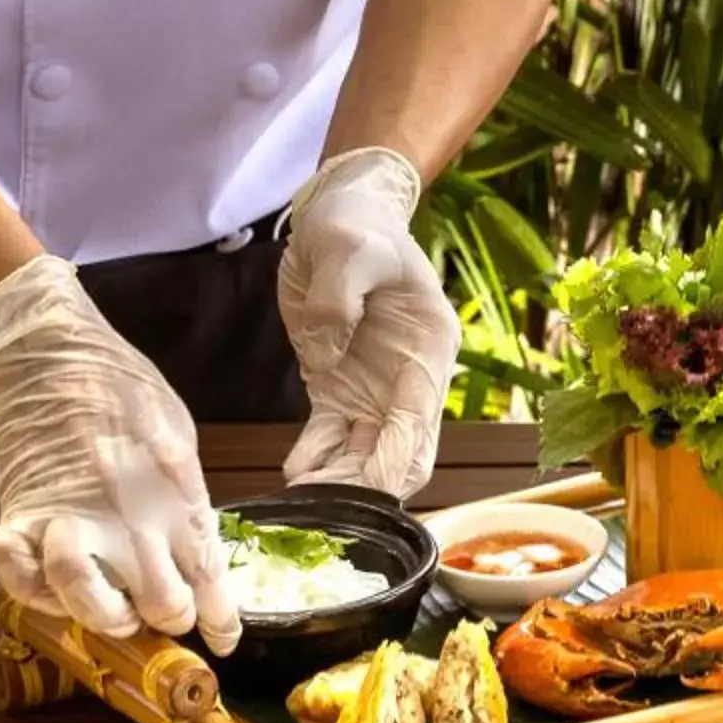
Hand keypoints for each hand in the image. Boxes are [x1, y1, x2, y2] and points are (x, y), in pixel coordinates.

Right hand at [0, 254, 239, 652]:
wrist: (52, 355)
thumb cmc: (123, 391)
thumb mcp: (177, 436)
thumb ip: (187, 497)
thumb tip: (199, 555)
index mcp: (176, 488)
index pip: (210, 574)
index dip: (220, 621)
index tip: (222, 641)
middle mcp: (129, 511)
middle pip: (162, 604)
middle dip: (170, 620)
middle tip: (162, 611)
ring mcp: (71, 515)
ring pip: (90, 602)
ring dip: (108, 619)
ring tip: (115, 612)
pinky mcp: (19, 515)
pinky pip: (19, 579)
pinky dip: (35, 595)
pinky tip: (54, 590)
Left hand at [278, 147, 458, 499]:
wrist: (338, 213)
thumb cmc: (355, 226)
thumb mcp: (348, 248)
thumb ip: (338, 297)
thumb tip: (330, 353)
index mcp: (429, 349)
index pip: (421, 425)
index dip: (395, 462)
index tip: (364, 488)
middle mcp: (409, 379)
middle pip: (398, 456)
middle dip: (366, 487)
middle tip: (322, 508)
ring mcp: (373, 388)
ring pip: (365, 457)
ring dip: (338, 483)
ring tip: (298, 499)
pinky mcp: (337, 387)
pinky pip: (329, 438)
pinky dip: (314, 459)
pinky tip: (293, 471)